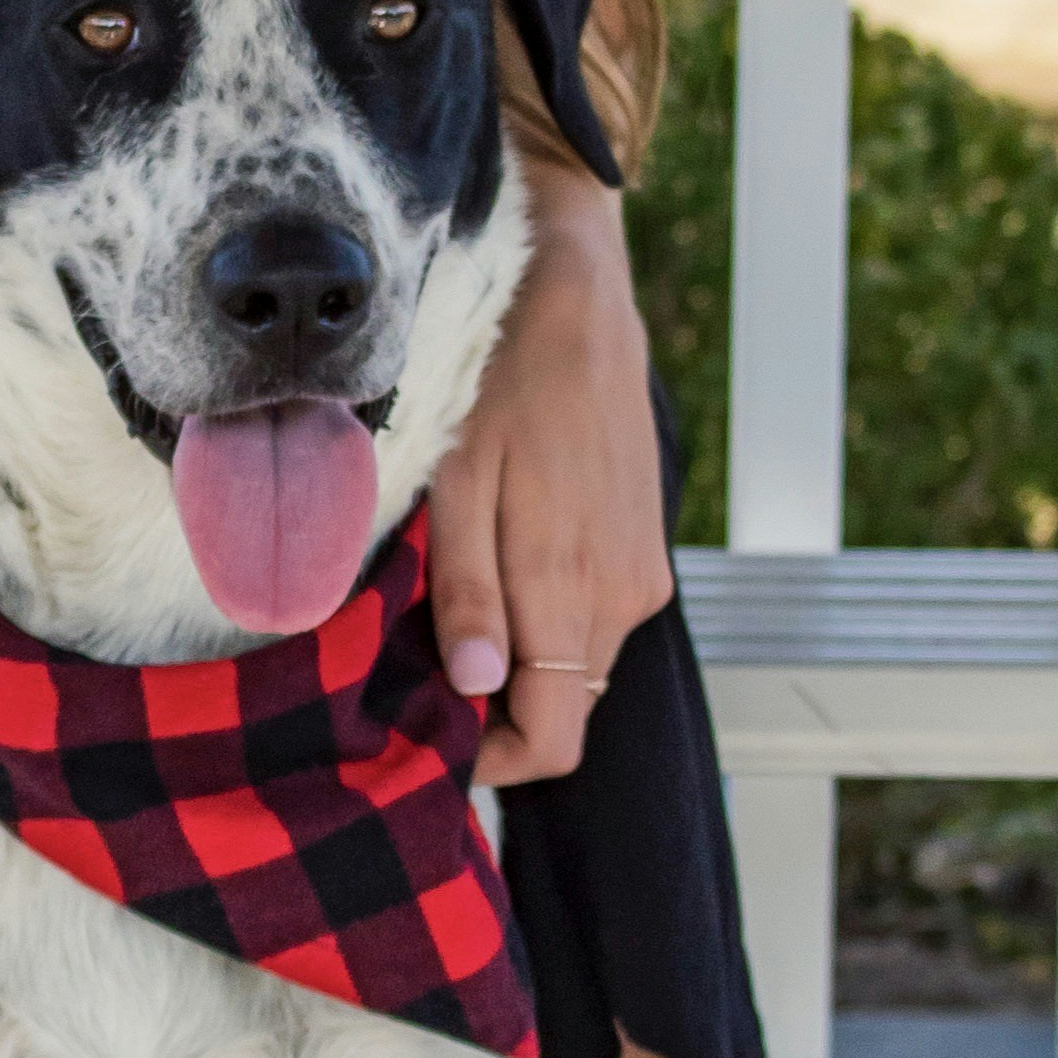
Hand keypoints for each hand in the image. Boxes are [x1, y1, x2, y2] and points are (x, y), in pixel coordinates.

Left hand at [426, 167, 670, 791]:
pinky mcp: (643, 543)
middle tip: (414, 673)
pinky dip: (544, 618)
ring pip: (576, 663)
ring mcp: (642, 570)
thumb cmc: (501, 379)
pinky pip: (592, 616)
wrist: (577, 295)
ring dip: (519, 662)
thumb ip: (470, 593)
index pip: (552, 739)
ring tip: (443, 614)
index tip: (428, 739)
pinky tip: (493, 568)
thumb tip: (480, 690)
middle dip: (495, 711)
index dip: (490, 762)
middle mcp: (624, 596)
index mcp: (576, 590)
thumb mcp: (460, 483)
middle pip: (564, 708)